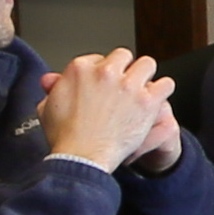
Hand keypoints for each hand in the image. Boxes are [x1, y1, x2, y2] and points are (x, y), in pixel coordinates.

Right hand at [37, 49, 173, 171]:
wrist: (81, 157)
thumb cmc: (65, 137)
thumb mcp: (47, 107)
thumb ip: (53, 89)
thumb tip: (51, 79)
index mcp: (81, 69)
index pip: (100, 58)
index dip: (103, 72)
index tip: (105, 83)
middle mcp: (106, 72)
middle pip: (124, 56)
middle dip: (124, 69)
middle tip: (124, 85)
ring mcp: (128, 86)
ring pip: (147, 64)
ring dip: (145, 75)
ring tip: (142, 88)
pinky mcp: (147, 101)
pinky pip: (166, 84)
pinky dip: (163, 90)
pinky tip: (156, 98)